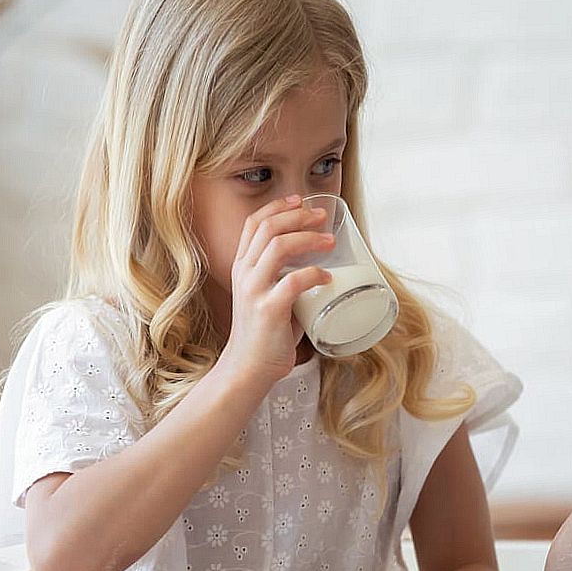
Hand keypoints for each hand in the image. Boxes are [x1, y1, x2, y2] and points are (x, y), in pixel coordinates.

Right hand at [219, 195, 333, 383]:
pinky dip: (314, 274)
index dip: (277, 207)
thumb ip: (283, 279)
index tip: (300, 200)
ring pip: (278, 247)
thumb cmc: (264, 334)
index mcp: (242, 267)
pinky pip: (293, 281)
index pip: (253, 224)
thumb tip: (318, 266)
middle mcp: (244, 274)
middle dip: (298, 216)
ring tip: (329, 242)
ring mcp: (254, 291)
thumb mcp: (266, 296)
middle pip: (268, 228)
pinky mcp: (268, 310)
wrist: (248, 369)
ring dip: (308, 239)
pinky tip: (327, 277)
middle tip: (322, 217)